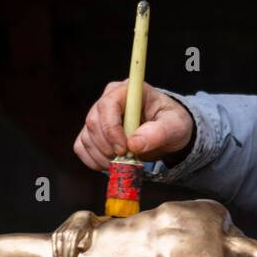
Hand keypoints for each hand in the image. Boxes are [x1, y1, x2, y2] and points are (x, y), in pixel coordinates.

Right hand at [51, 210, 102, 256]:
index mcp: (79, 229)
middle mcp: (69, 228)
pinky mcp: (58, 230)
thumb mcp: (92, 233)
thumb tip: (81, 249)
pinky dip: (54, 247)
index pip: (73, 242)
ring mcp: (63, 228)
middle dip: (65, 256)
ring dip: (59, 253)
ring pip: (59, 241)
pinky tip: (55, 256)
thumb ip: (87, 241)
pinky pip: (54, 239)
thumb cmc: (89, 228)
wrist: (82, 216)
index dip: (71, 253)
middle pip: (65, 243)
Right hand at [74, 79, 194, 170]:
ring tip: (121, 164)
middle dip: (107, 146)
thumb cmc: (172, 123)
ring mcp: (98, 116)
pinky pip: (81, 146)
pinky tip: (109, 165)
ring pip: (86, 136)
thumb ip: (158, 133)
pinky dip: (92, 160)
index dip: (111, 129)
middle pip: (93, 122)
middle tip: (125, 161)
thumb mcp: (175, 126)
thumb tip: (134, 144)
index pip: (108, 105)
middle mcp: (108, 99)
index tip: (124, 149)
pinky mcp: (93, 132)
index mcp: (128, 91)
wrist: (168, 133)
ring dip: (101, 156)